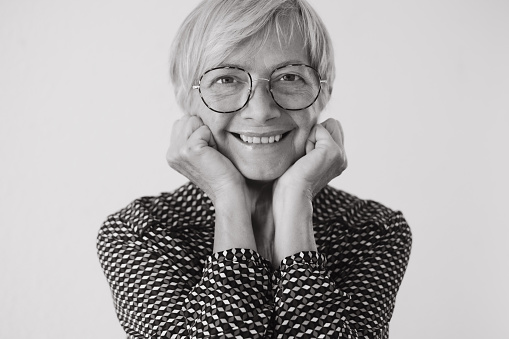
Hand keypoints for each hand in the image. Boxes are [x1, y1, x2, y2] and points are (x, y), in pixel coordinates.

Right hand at [166, 115, 256, 252]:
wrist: (229, 191)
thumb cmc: (222, 171)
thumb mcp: (202, 151)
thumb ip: (192, 136)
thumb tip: (196, 116)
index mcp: (172, 153)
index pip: (183, 122)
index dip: (200, 132)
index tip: (208, 152)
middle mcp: (171, 153)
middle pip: (187, 119)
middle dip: (203, 131)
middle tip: (211, 153)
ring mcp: (178, 151)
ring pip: (193, 121)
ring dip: (208, 134)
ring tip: (212, 153)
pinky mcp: (188, 150)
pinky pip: (203, 130)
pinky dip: (213, 139)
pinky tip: (214, 155)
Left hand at [275, 118, 346, 198]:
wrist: (291, 193)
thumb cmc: (291, 177)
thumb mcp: (307, 156)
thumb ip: (315, 143)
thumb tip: (314, 125)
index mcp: (338, 160)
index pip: (333, 128)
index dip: (316, 136)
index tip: (307, 156)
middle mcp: (343, 158)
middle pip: (333, 124)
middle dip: (317, 134)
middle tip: (307, 156)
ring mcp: (340, 155)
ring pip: (328, 124)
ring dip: (312, 137)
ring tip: (306, 157)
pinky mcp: (333, 151)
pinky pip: (319, 129)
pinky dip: (309, 140)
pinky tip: (306, 158)